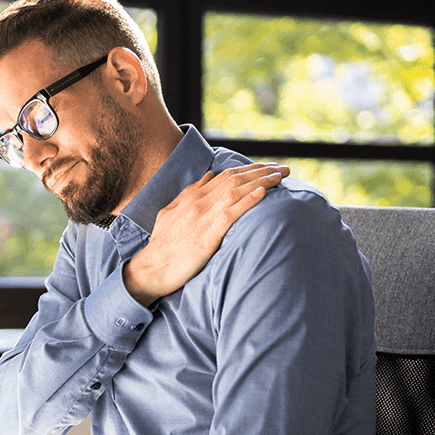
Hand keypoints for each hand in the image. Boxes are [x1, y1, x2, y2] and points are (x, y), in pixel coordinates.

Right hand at [123, 163, 289, 306]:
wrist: (151, 268)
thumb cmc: (162, 244)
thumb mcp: (170, 212)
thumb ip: (189, 193)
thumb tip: (209, 175)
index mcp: (191, 197)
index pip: (225, 176)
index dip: (249, 169)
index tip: (267, 166)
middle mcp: (198, 203)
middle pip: (235, 180)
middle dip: (262, 171)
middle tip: (283, 168)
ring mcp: (203, 218)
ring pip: (236, 192)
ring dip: (261, 181)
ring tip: (281, 176)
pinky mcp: (207, 236)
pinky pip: (231, 214)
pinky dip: (248, 201)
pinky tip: (263, 193)